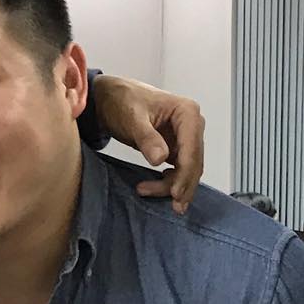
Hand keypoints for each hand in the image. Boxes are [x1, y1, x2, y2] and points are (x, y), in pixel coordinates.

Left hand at [90, 75, 204, 213]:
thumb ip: (147, 138)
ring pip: (187, 169)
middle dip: (182, 184)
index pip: (192, 150)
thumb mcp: (132, 118)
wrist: (109, 97)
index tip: (175, 194)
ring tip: (146, 191)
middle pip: (194, 162)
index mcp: (187, 112)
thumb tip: (160, 159)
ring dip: (173, 185)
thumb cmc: (121, 101)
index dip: (185, 174)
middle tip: (173, 206)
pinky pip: (179, 169)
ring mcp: (185, 136)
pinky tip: (153, 187)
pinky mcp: (176, 146)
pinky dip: (169, 181)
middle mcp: (192, 124)